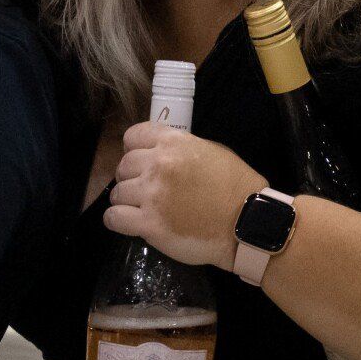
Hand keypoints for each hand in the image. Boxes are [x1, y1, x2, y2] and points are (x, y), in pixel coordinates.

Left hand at [105, 122, 266, 268]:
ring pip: (117, 192)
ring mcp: (151, 194)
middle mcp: (158, 164)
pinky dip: (117, 220)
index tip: (140, 162)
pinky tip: (128, 222)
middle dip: (131, 177)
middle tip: (144, 190)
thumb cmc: (235, 187)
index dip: (133, 149)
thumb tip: (159, 154)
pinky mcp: (148, 223)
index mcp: (173, 143)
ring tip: (140, 208)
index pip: (132, 136)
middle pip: (123, 165)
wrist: (247, 223)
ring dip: (126, 200)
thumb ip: (181, 150)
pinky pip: (114, 218)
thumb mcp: (211, 152)